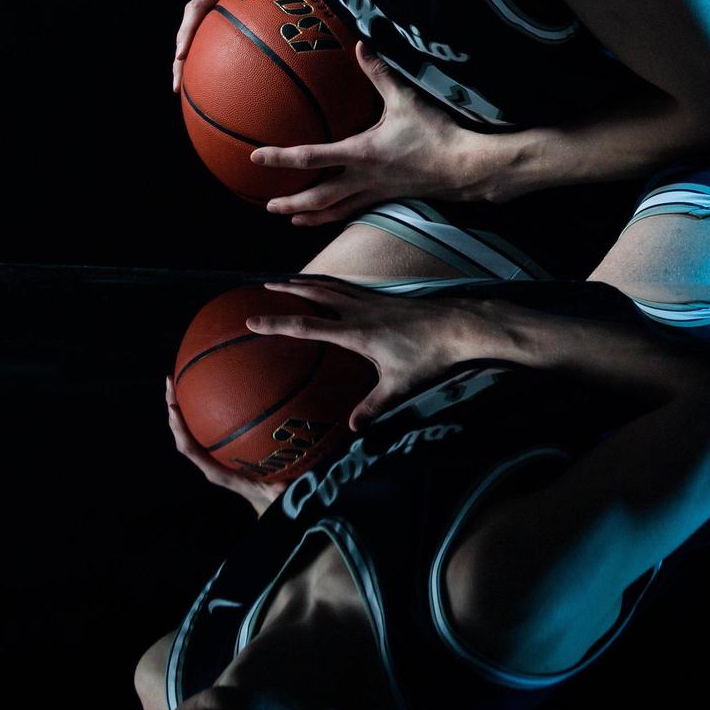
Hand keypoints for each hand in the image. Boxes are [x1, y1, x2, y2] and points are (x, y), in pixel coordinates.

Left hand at [165, 375, 284, 516]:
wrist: (266, 502)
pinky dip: (201, 405)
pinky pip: (205, 423)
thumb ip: (278, 490)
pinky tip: (207, 385)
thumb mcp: (276, 493)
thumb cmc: (271, 495)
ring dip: (182, 403)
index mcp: (217, 471)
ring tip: (179, 378)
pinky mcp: (218, 448)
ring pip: (190, 427)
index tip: (172, 408)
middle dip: (173, 407)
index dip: (180, 429)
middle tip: (170, 380)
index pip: (190, 449)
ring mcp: (211, 453)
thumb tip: (284, 485)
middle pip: (183, 433)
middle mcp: (209, 461)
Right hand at [173, 0, 291, 92]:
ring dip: (189, 61)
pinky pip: (215, 34)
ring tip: (187, 91)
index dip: (188, 30)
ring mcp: (221, 0)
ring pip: (198, 32)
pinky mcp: (229, 9)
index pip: (198, 6)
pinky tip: (218, 80)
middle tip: (178, 86)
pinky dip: (210, 55)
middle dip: (181, 57)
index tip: (181, 55)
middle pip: (191, 25)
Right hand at [245, 276, 490, 428]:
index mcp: (356, 331)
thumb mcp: (399, 385)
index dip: (277, 323)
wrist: (457, 326)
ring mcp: (371, 300)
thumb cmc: (428, 356)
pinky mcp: (383, 297)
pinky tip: (329, 286)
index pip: (307, 326)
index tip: (252, 321)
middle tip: (262, 287)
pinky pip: (348, 286)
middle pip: (314, 293)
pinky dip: (330, 283)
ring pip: (331, 285)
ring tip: (287, 280)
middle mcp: (359, 310)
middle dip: (286, 289)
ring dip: (307, 281)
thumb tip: (351, 428)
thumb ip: (374, 406)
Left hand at [249, 42, 488, 224]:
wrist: (464, 168)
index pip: (312, 157)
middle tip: (267, 204)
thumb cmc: (435, 134)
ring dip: (310, 214)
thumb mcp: (406, 100)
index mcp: (361, 153)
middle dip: (291, 202)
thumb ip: (379, 73)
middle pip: (318, 197)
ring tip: (290, 217)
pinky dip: (336, 215)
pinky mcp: (387, 197)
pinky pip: (354, 210)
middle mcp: (363, 178)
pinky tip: (328, 215)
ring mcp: (375, 192)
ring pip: (335, 210)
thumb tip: (361, 44)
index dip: (282, 157)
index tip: (257, 156)